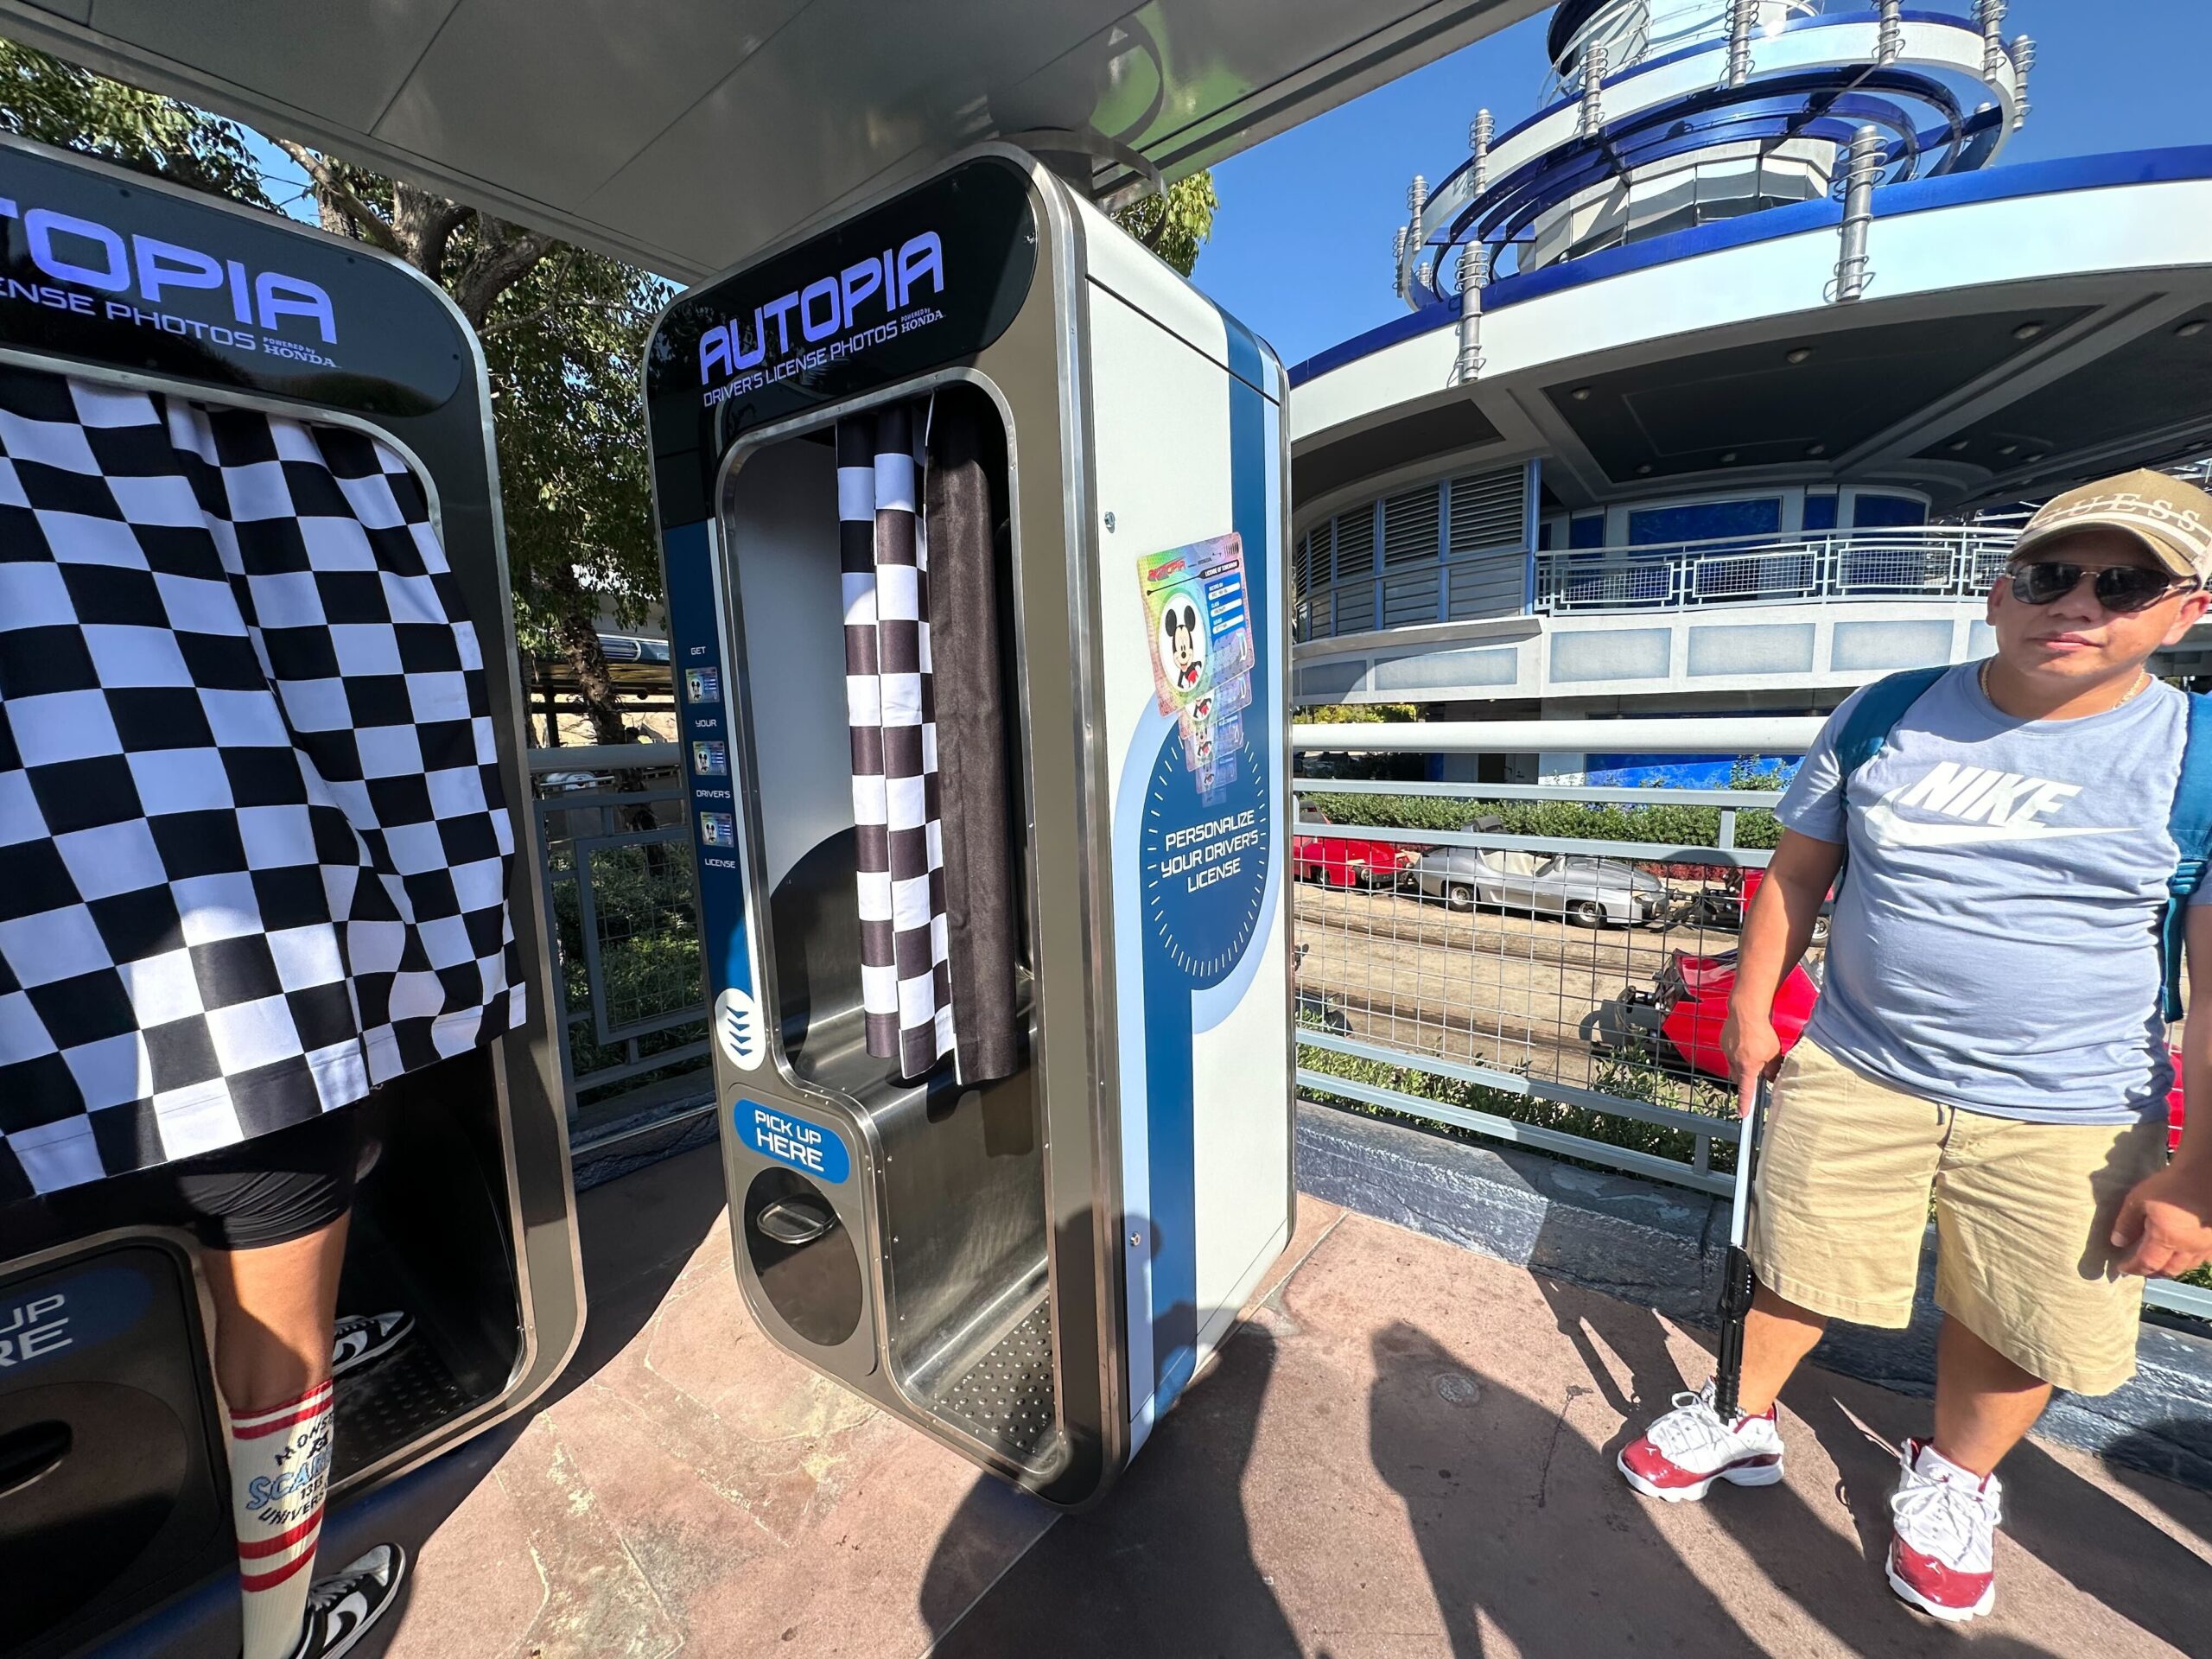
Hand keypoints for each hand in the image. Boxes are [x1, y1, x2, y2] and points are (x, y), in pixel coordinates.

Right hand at [1721, 1003, 1782, 1119]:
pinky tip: (1747, 1039)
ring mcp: (1727, 1051)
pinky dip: (1738, 1049)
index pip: (1746, 1091)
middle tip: (1757, 1070)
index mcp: (1747, 1067)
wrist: (1745, 1011)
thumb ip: (1773, 1068)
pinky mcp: (1724, 1040)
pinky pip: (1731, 1051)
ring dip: (1743, 1061)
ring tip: (1754, 1049)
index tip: (1742, 1114)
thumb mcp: (1774, 1053)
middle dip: (1746, 1077)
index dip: (1745, 1104)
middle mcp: (1734, 1062)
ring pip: (1735, 1063)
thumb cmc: (1761, 1031)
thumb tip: (1772, 1077)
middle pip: (1739, 1077)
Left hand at [2109, 1163, 2211, 1278]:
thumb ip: (2127, 1223)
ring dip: (2173, 1268)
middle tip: (2142, 1270)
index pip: (2147, 1264)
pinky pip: (2205, 1258)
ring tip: (2162, 1264)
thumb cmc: (2170, 1185)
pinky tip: (2187, 1255)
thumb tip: (2117, 1242)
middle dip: (2154, 1273)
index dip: (2133, 1269)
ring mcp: (2206, 1245)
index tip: (2122, 1269)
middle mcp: (2188, 1248)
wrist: (2205, 1175)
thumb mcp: (2138, 1200)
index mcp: (2166, 1240)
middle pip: (2170, 1270)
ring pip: (2188, 1266)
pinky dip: (2192, 1260)